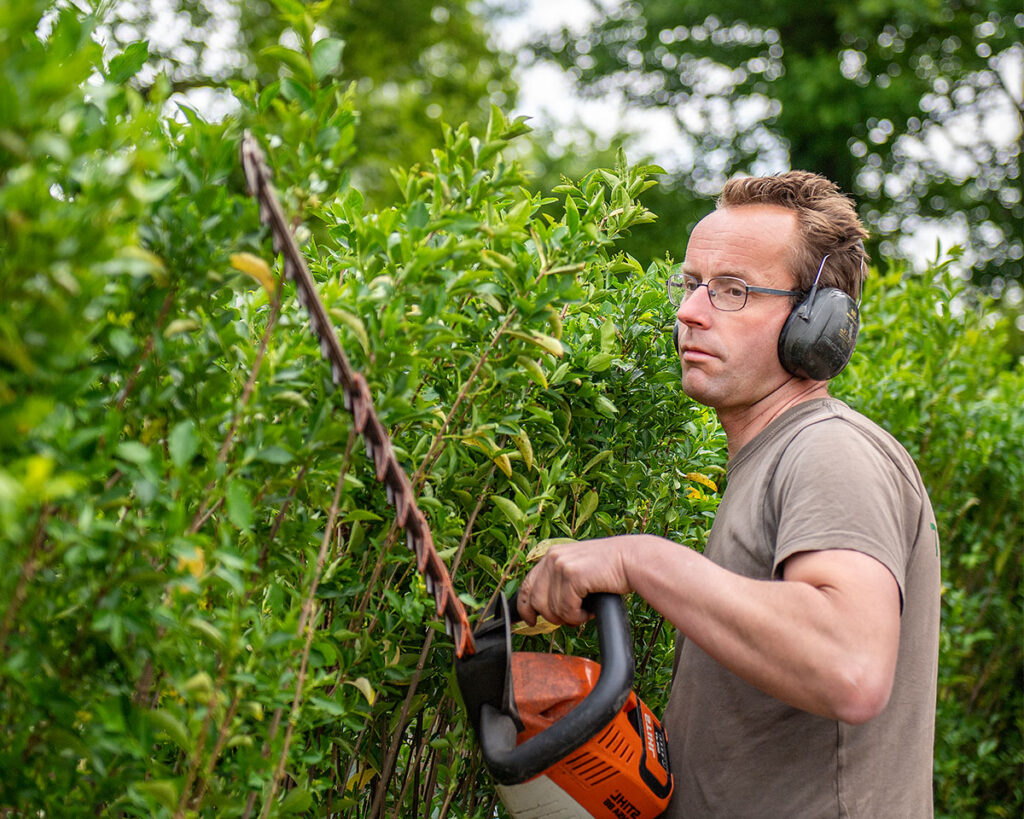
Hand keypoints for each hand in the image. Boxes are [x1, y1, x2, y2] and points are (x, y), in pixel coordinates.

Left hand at [516, 537, 632, 626]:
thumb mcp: (578, 569)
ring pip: (551, 609)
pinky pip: (566, 610)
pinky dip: (578, 617)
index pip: (527, 585)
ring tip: (585, 610)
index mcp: (552, 555)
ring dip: (569, 617)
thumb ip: (560, 580)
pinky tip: (590, 610)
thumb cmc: (610, 568)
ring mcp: (561, 565)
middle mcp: (553, 557)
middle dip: (550, 617)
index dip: (525, 607)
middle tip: (569, 618)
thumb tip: (542, 605)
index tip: (530, 620)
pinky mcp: (572, 575)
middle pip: (535, 601)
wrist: (633, 560)